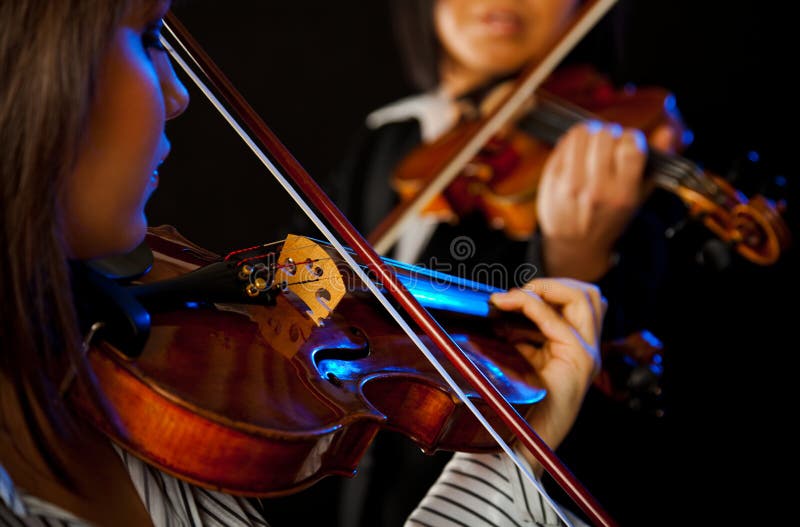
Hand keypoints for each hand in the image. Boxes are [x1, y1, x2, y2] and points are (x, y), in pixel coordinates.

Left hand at [490, 278, 604, 467]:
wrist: (524, 445)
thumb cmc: (519, 407)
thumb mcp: (523, 362)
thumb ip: (523, 335)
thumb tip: (504, 305)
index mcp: (578, 348)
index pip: (579, 301)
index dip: (545, 288)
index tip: (507, 297)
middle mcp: (589, 349)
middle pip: (589, 294)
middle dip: (551, 283)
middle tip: (516, 293)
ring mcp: (588, 355)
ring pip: (584, 298)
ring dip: (547, 288)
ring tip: (515, 297)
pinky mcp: (579, 362)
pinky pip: (556, 321)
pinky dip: (531, 305)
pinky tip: (506, 306)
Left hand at [536, 121, 647, 280]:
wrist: (575, 244)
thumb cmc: (610, 217)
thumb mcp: (637, 197)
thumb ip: (653, 163)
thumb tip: (667, 131)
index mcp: (622, 195)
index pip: (631, 147)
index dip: (631, 138)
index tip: (628, 143)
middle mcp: (596, 189)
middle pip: (605, 136)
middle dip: (610, 134)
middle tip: (609, 144)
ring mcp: (570, 184)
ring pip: (582, 134)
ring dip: (590, 133)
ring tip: (593, 144)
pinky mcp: (551, 179)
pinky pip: (563, 142)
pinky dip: (573, 141)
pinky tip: (578, 151)